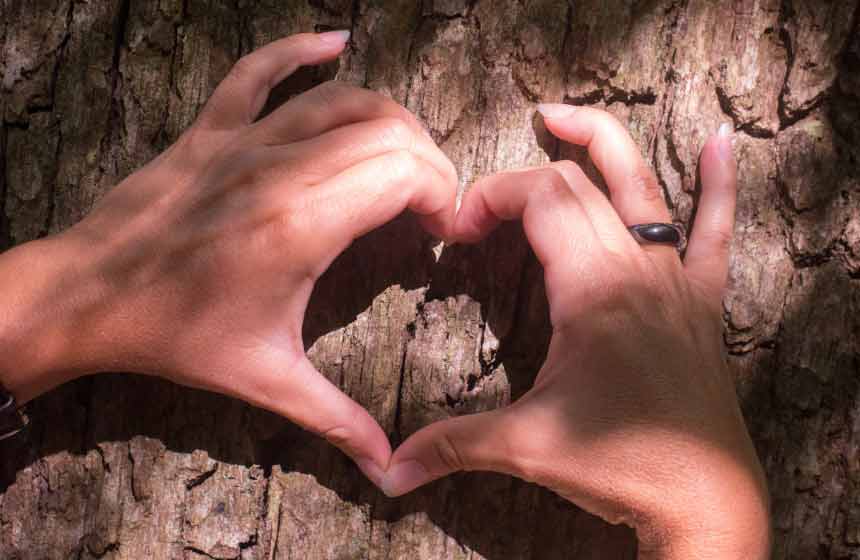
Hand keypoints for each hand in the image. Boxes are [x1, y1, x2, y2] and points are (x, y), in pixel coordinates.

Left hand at [0, 31, 457, 484]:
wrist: (90, 297)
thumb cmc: (177, 335)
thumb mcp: (265, 377)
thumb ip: (335, 419)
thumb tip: (387, 468)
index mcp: (301, 223)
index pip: (405, 171)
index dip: (443, 194)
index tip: (442, 234)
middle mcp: (280, 168)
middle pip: (388, 129)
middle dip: (428, 163)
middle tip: (430, 209)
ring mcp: (244, 140)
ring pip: (343, 98)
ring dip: (389, 121)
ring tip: (404, 161)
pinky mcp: (214, 130)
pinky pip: (260, 70)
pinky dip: (300, 49)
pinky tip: (333, 41)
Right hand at [382, 107, 769, 557]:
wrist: (704, 500)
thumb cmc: (622, 467)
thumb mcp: (527, 446)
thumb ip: (453, 445)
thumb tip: (388, 472)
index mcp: (594, 288)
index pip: (539, 199)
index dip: (490, 195)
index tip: (458, 229)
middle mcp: (638, 269)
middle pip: (576, 184)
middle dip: (518, 180)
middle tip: (478, 210)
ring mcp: (675, 280)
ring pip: (642, 187)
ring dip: (601, 142)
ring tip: (556, 115)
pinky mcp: (700, 302)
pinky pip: (716, 231)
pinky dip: (720, 184)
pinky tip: (722, 143)